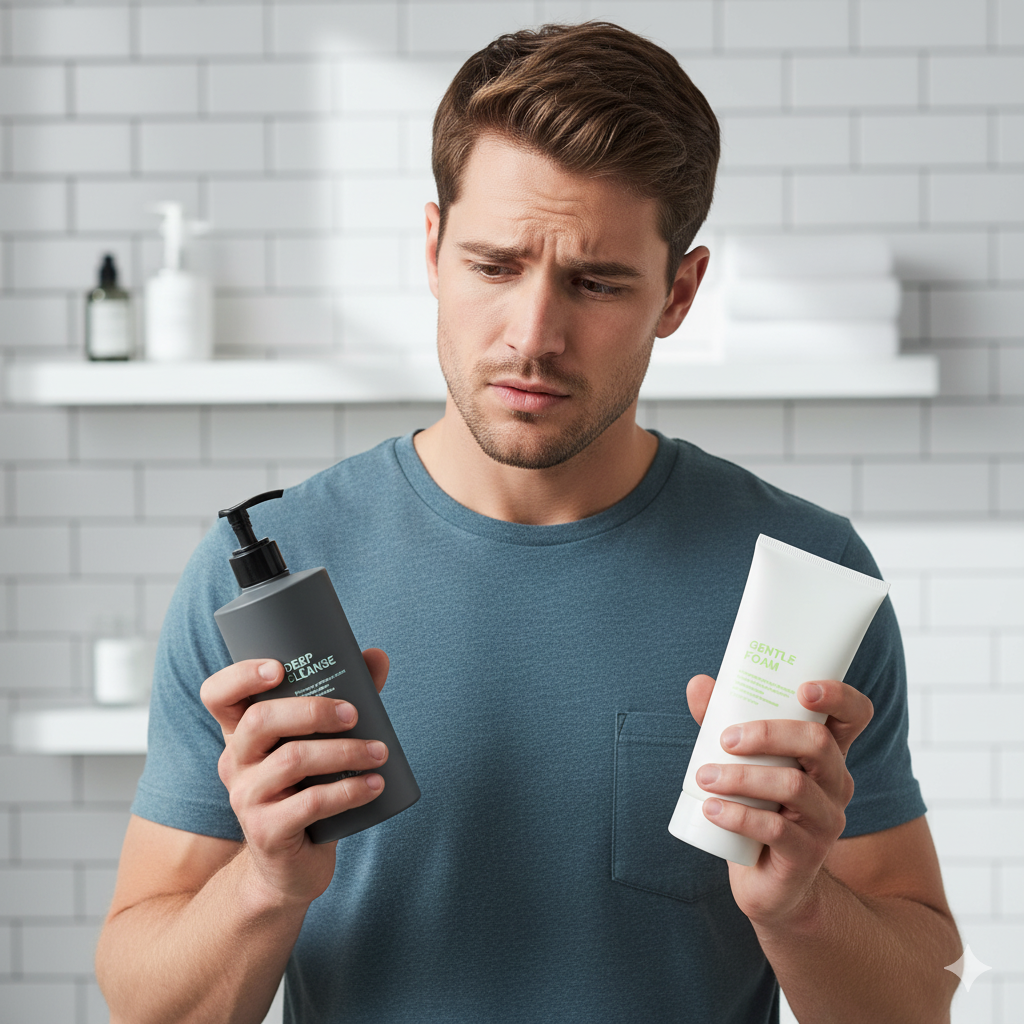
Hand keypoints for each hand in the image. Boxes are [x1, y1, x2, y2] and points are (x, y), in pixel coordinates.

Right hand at [200, 649, 390, 906]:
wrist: (291, 866)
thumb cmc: (307, 790)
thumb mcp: (317, 744)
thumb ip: (344, 698)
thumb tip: (377, 656)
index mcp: (241, 734)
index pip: (217, 696)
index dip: (240, 676)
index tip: (279, 667)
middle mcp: (235, 762)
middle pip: (260, 720)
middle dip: (313, 710)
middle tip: (354, 713)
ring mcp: (246, 798)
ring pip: (292, 760)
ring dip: (344, 752)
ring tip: (379, 751)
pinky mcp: (267, 832)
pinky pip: (310, 803)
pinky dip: (349, 791)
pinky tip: (374, 784)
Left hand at [685, 673, 873, 927]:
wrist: (766, 880)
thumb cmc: (757, 805)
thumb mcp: (742, 760)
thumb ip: (721, 719)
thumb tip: (698, 683)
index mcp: (827, 753)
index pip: (855, 715)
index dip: (839, 696)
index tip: (803, 688)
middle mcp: (836, 783)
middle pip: (818, 743)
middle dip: (768, 734)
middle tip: (726, 738)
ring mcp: (825, 821)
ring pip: (794, 785)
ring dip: (742, 777)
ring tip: (704, 776)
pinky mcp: (806, 855)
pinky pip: (775, 829)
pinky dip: (738, 816)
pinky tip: (711, 809)